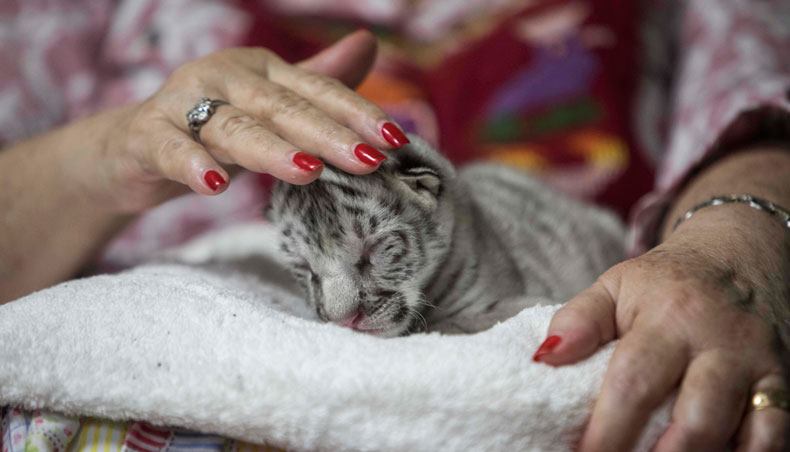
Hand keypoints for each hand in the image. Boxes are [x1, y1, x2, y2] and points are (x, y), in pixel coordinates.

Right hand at [88, 30, 406, 212]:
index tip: (396, 140)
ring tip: (307, 169)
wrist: (133, 147)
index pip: (317, 91)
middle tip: (369, 159)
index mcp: (260, 71)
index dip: (357, 113)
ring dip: (270, 149)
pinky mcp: (146, 135)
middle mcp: (224, 78)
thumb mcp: (269, 107)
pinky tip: (215, 185)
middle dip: (328, 133)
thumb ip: (315, 82)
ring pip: (232, 127)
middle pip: (282, 107)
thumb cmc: (214, 127)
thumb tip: (367, 45)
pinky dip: (191, 163)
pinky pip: (169, 148)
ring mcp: (182, 103)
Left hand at [535, 205, 788, 450]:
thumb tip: (544, 357)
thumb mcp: (615, 286)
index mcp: (668, 318)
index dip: (607, 431)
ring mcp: (758, 365)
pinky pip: (778, 432)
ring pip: (744, 433)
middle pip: (694, 421)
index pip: (632, 384)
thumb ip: (580, 320)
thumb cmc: (665, 281)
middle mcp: (719, 343)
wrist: (738, 252)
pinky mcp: (783, 380)